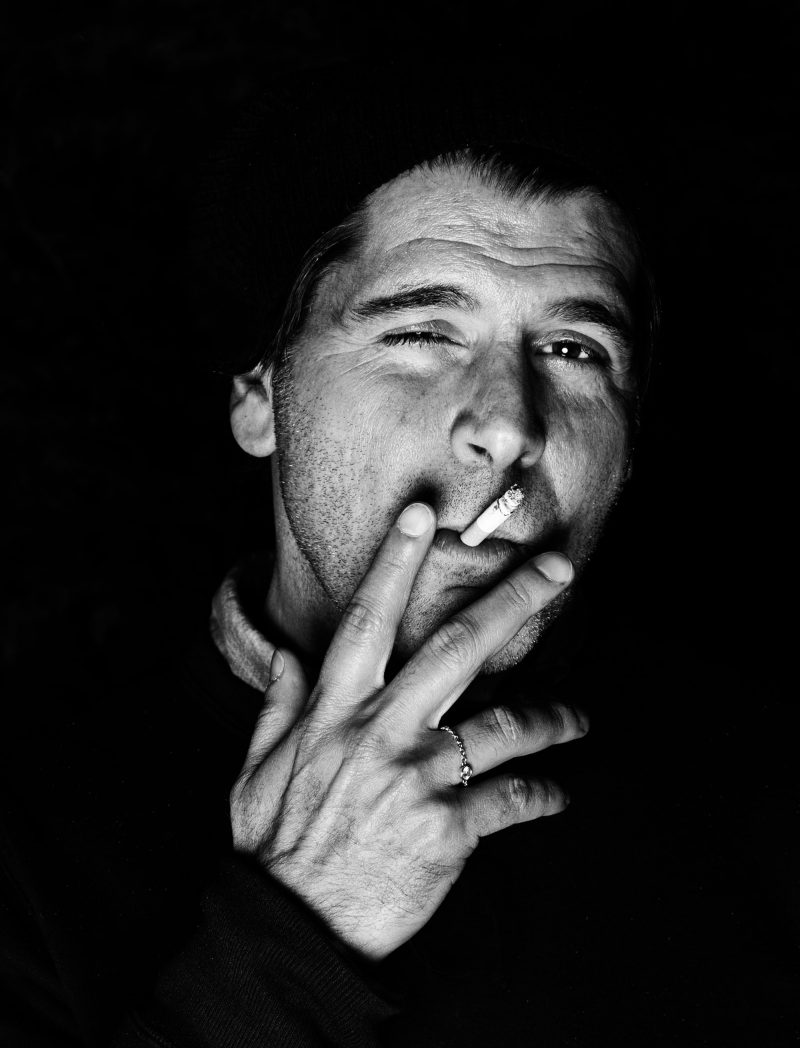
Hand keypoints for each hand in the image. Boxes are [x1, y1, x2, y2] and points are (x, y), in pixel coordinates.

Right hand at [230, 503, 586, 959]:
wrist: (293, 930)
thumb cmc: (274, 847)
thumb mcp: (256, 770)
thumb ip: (279, 705)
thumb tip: (287, 655)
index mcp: (335, 711)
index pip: (367, 619)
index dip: (395, 562)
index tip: (425, 515)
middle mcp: (382, 732)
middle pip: (458, 648)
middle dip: (514, 600)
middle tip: (560, 568)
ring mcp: (420, 778)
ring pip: (506, 724)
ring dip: (553, 716)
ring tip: (579, 718)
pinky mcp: (451, 830)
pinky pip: (514, 800)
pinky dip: (543, 794)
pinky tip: (558, 794)